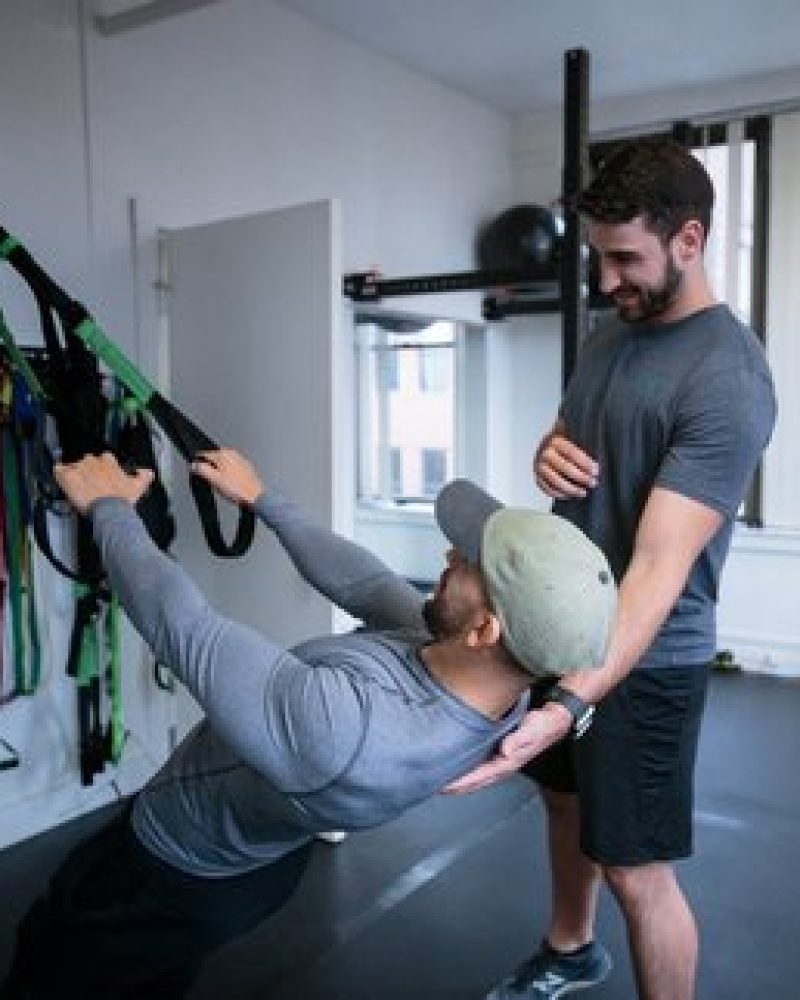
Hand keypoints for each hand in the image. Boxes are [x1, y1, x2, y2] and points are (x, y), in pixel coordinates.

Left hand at [54, 452, 153, 514]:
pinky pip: (58, 470)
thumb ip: (144, 477)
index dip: (103, 466)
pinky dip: (59, 474)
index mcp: (109, 462)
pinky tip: (61, 480)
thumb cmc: (123, 500)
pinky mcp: (67, 477)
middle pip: (88, 460)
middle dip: (88, 470)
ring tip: (77, 486)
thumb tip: (148, 472)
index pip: (104, 457)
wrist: (110, 511)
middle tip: (90, 484)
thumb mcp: (139, 487)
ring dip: (75, 474)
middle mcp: (93, 462)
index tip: (104, 475)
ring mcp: (79, 468)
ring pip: (73, 466)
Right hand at [191, 448, 263, 505]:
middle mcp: (233, 454)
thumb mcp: (214, 480)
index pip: (204, 454)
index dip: (199, 465)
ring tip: (223, 485)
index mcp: (223, 454)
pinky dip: (229, 475)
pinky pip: (232, 469)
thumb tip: (193, 464)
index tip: (198, 473)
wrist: (255, 497)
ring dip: (220, 472)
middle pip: (214, 459)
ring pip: (223, 464)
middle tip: (213, 482)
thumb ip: (202, 470)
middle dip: (211, 469)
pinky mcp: (246, 467)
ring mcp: (240, 460)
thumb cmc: (238, 490)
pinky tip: (231, 484)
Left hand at [442, 703, 570, 794]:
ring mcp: (501, 757)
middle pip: (476, 780)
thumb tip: (505, 751)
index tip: (444, 786)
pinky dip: (466, 766)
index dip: (462, 782)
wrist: (556, 715)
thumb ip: (520, 739)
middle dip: (456, 786)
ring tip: (439, 779)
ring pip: (477, 773)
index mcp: (509, 762)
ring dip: (460, 778)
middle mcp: (503, 763)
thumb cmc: (545, 722)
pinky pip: (479, 762)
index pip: (481, 776)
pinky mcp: (499, 748)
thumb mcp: (535, 728)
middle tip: (433, 786)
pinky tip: (456, 763)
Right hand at [534, 427, 597, 498]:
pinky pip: (548, 489)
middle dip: (580, 477)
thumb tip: (602, 453)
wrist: (550, 443)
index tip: (596, 471)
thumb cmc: (568, 441)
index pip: (571, 452)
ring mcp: (539, 466)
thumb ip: (585, 441)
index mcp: (555, 439)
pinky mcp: (537, 477)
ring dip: (571, 489)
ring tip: (584, 492)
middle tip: (593, 483)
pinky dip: (560, 494)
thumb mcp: (575, 435)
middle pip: (564, 467)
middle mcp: (545, 452)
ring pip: (555, 481)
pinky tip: (571, 496)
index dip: (585, 463)